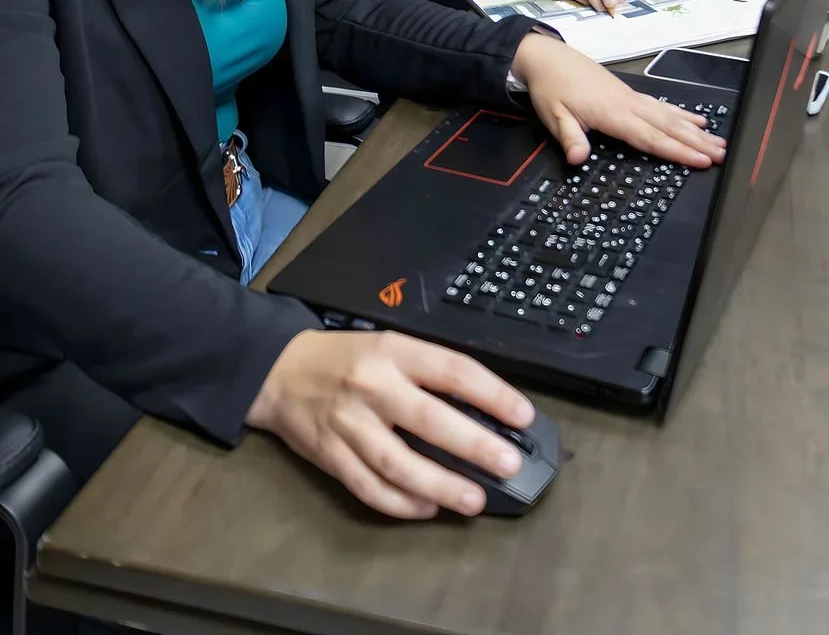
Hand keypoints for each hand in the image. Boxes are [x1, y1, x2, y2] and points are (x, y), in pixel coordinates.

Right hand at [246, 328, 533, 519]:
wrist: (279, 370)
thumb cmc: (345, 358)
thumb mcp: (389, 346)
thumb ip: (428, 373)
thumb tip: (482, 409)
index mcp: (393, 351)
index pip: (452, 370)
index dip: (492, 393)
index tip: (522, 414)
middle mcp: (372, 385)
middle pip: (429, 419)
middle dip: (474, 445)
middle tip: (508, 464)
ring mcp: (348, 423)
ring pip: (399, 463)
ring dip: (440, 486)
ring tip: (474, 500)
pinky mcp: (329, 455)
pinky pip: (369, 487)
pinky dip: (401, 503)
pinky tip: (427, 509)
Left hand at [511, 33, 727, 168]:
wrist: (549, 58)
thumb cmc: (551, 88)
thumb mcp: (554, 115)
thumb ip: (569, 137)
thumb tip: (578, 159)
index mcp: (613, 113)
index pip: (650, 137)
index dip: (677, 151)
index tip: (701, 161)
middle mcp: (629, 104)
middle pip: (668, 126)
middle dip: (696, 142)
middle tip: (723, 155)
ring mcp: (632, 97)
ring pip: (669, 116)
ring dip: (694, 130)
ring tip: (719, 142)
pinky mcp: (630, 93)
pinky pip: (661, 106)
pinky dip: (681, 114)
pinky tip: (695, 121)